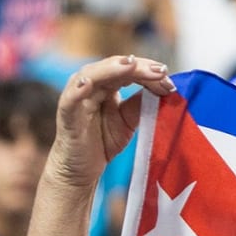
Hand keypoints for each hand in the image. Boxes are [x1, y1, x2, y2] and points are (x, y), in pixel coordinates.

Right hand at [45, 54, 176, 187]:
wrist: (81, 170)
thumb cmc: (102, 141)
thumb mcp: (128, 121)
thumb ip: (140, 104)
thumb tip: (164, 88)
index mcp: (106, 84)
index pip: (128, 69)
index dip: (148, 71)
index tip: (169, 78)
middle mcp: (90, 85)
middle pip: (114, 67)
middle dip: (138, 67)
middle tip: (160, 71)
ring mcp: (77, 98)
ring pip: (92, 75)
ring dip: (112, 69)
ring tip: (131, 65)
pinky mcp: (66, 115)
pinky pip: (70, 99)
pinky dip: (78, 90)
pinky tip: (88, 83)